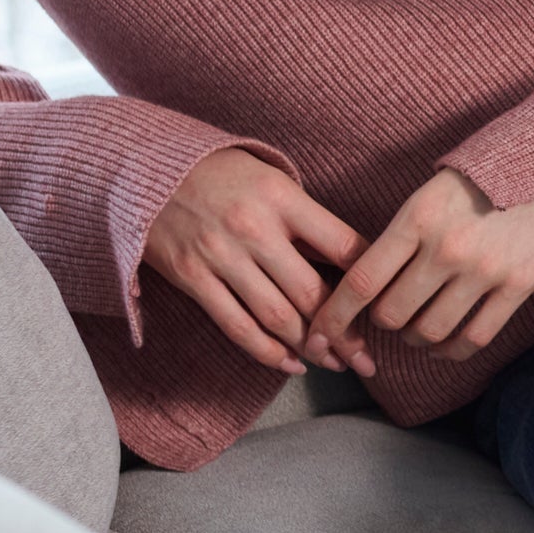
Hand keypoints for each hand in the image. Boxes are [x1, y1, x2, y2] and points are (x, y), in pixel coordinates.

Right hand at [144, 146, 366, 373]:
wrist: (147, 168)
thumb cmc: (222, 172)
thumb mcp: (271, 178)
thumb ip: (306, 217)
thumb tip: (350, 262)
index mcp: (283, 198)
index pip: (343, 246)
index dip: (370, 281)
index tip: (386, 303)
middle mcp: (255, 229)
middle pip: (313, 293)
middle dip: (346, 333)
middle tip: (367, 357)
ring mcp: (221, 257)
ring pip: (278, 317)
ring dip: (311, 348)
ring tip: (334, 364)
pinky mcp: (193, 279)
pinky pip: (237, 326)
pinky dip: (267, 352)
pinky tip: (291, 363)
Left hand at [308, 167, 533, 366]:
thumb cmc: (494, 169)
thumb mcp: (437, 188)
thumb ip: (406, 231)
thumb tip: (369, 280)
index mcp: (419, 216)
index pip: (361, 281)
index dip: (333, 315)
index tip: (319, 332)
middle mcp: (447, 247)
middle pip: (391, 315)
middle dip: (382, 323)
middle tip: (389, 316)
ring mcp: (485, 269)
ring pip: (429, 332)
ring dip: (416, 338)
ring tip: (419, 328)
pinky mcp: (520, 285)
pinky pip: (474, 338)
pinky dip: (452, 350)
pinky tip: (448, 343)